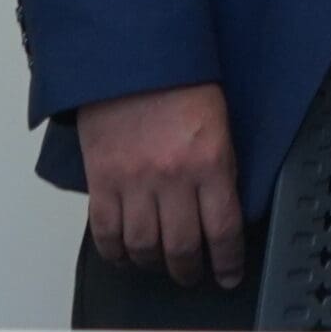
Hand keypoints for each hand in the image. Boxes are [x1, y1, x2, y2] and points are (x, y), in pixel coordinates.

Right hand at [74, 82, 244, 290]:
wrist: (132, 56)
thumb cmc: (179, 80)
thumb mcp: (220, 122)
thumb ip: (221, 167)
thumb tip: (224, 207)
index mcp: (210, 161)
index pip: (224, 229)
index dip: (227, 262)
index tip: (228, 275)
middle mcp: (172, 178)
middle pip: (181, 247)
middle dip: (189, 270)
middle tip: (193, 276)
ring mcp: (134, 182)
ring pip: (143, 247)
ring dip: (153, 265)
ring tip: (159, 266)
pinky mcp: (102, 181)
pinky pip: (106, 232)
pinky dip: (114, 252)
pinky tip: (123, 255)